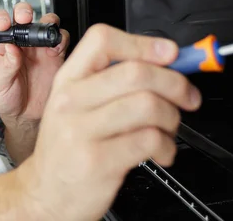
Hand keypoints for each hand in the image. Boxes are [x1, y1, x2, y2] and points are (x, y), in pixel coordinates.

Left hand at [0, 2, 69, 122]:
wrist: (26, 117)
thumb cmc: (8, 99)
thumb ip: (5, 66)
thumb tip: (10, 47)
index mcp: (4, 45)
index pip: (1, 23)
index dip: (1, 19)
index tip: (2, 23)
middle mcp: (22, 42)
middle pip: (24, 16)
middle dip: (24, 12)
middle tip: (24, 18)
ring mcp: (40, 47)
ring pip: (45, 24)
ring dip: (45, 22)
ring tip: (41, 33)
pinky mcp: (56, 55)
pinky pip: (62, 40)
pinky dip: (61, 39)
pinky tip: (55, 48)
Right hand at [16, 24, 201, 220]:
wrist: (45, 193)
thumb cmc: (67, 147)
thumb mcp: (77, 105)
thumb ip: (113, 81)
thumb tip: (166, 63)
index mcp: (68, 80)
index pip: (103, 40)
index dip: (144, 43)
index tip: (170, 53)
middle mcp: (71, 101)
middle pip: (136, 73)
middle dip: (175, 82)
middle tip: (188, 95)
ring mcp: (81, 131)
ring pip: (148, 105)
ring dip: (173, 117)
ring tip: (169, 127)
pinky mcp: (97, 161)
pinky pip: (149, 140)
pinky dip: (167, 146)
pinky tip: (161, 150)